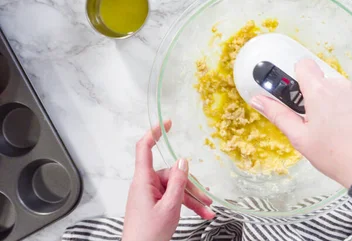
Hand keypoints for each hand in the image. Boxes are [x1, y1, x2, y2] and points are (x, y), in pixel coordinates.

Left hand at [122, 120, 215, 240]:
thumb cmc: (148, 235)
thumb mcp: (169, 206)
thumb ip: (177, 182)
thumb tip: (182, 160)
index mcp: (143, 181)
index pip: (145, 148)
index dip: (155, 132)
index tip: (168, 123)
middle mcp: (145, 184)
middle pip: (171, 174)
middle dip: (191, 186)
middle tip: (206, 199)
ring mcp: (150, 195)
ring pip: (176, 188)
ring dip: (193, 199)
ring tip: (208, 211)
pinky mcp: (154, 204)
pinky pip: (173, 198)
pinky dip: (187, 205)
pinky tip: (202, 214)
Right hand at [251, 59, 351, 188]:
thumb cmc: (335, 154)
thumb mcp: (300, 137)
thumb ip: (278, 114)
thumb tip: (259, 100)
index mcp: (319, 91)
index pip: (303, 65)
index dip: (297, 77)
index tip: (296, 94)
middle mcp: (340, 85)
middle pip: (322, 81)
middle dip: (316, 96)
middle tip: (315, 121)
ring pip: (339, 90)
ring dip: (334, 103)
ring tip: (335, 129)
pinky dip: (351, 109)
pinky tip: (350, 129)